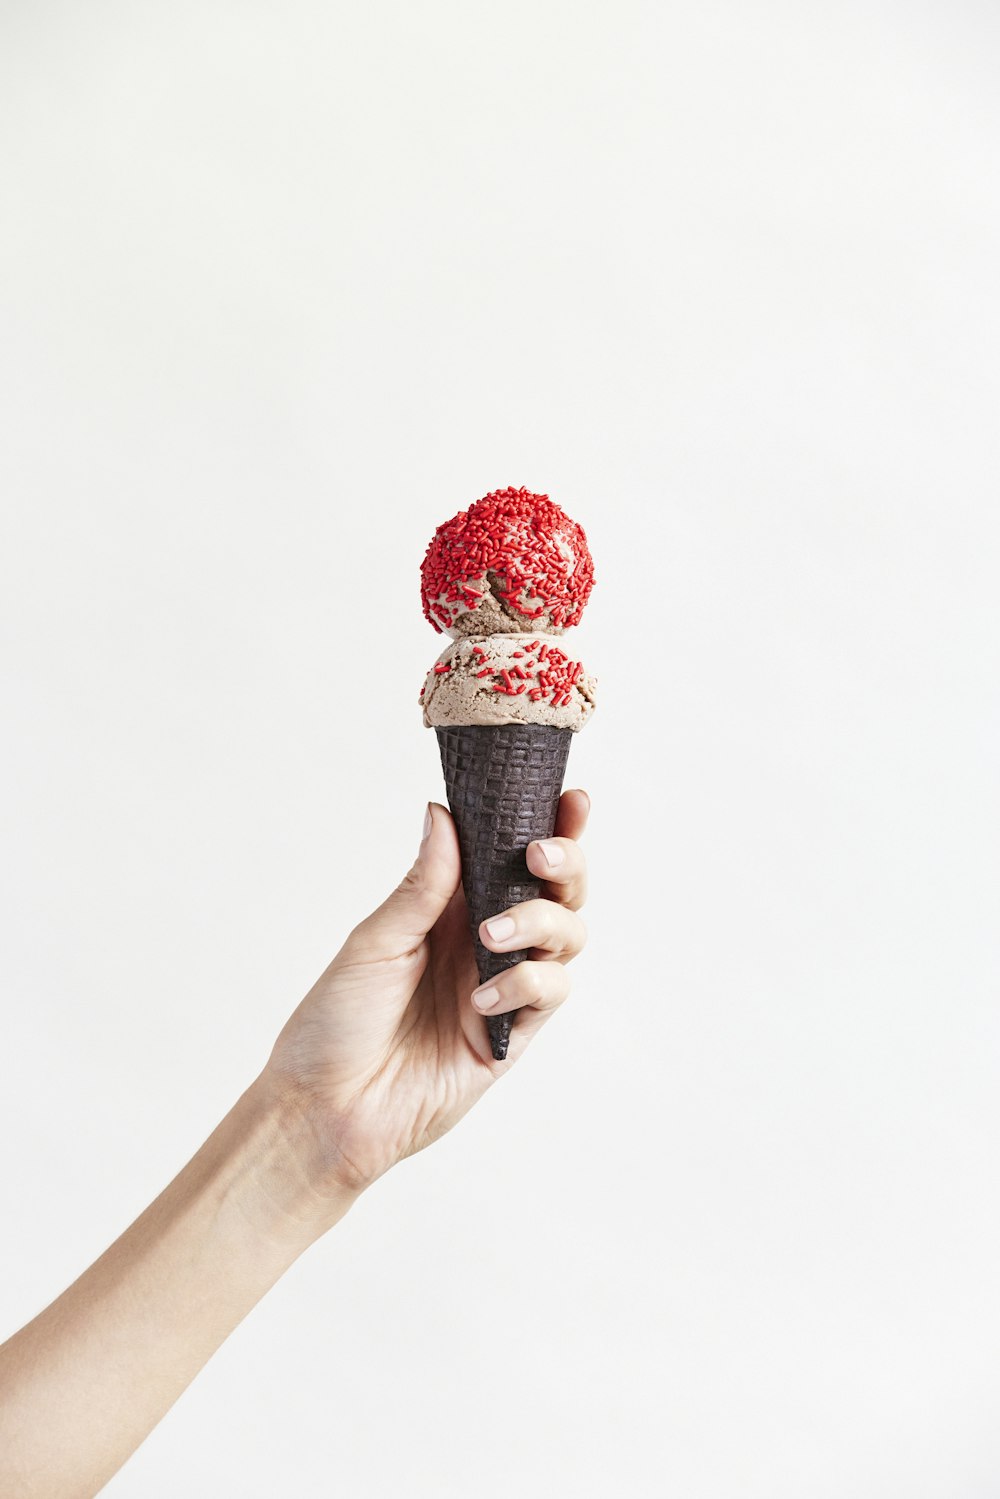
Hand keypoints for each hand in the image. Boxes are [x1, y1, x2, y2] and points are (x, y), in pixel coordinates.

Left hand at [263, 790, 589, 1198]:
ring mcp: (504, 986)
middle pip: (558, 890)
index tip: (571, 798)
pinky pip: (550, 993)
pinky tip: (481, 1000)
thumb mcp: (375, 942)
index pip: (511, 856)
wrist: (327, 1108)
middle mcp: (485, 941)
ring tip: (491, 936)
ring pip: (567, 936)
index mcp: (451, 908)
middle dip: (565, 863)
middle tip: (538, 854)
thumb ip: (423, 885)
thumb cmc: (336, 1023)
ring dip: (540, 921)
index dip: (550, 825)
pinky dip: (527, 984)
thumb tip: (443, 811)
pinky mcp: (513, 1035)